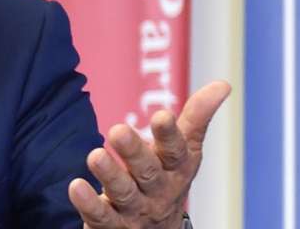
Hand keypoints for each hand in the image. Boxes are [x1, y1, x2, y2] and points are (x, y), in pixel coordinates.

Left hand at [67, 80, 230, 228]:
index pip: (175, 151)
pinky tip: (76, 187)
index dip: (169, 135)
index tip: (161, 116)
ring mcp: (135, 211)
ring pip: (123, 193)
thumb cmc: (166, 179)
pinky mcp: (112, 226)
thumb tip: (223, 84)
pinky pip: (101, 217)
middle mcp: (157, 191)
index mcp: (175, 169)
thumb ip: (196, 118)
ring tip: (94, 156)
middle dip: (134, 152)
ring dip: (109, 176)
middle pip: (147, 172)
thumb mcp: (185, 151)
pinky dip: (88, 204)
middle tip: (117, 131)